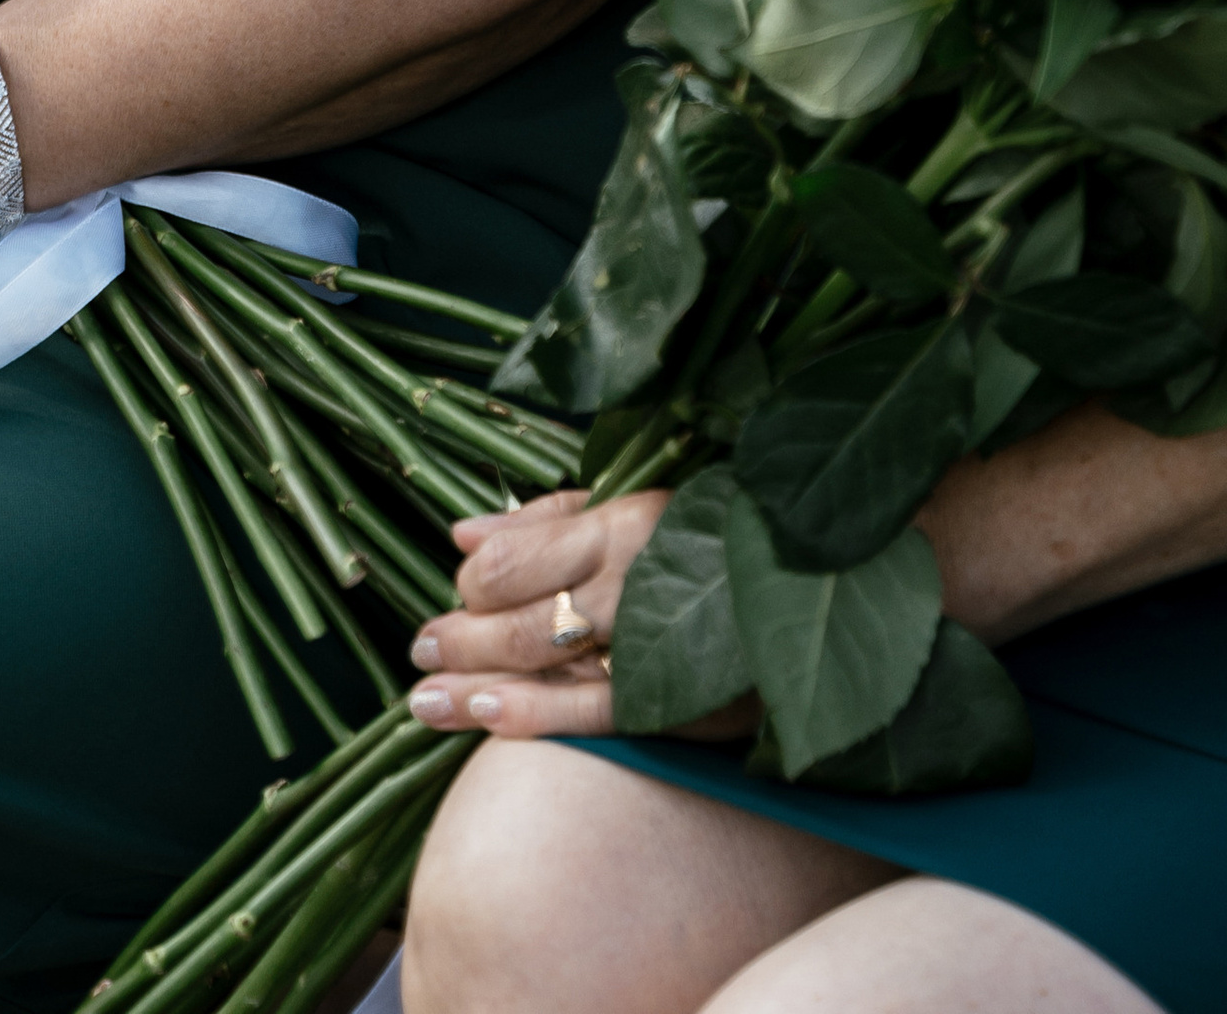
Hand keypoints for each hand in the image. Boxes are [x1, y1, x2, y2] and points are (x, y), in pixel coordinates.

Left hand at [407, 488, 688, 740]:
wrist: (805, 591)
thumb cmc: (703, 540)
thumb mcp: (628, 507)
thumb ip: (544, 521)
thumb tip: (463, 534)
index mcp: (619, 525)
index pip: (511, 560)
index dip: (474, 583)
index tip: (461, 593)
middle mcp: (628, 584)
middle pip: (516, 618)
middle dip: (458, 640)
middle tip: (421, 653)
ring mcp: (651, 648)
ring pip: (540, 667)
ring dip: (471, 686)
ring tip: (423, 701)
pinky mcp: (675, 704)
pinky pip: (589, 715)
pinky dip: (530, 716)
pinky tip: (482, 719)